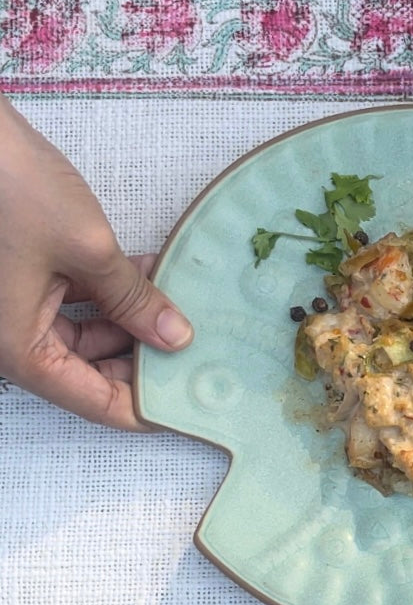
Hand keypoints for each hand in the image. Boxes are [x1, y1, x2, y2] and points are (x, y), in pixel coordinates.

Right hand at [0, 97, 193, 429]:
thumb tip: (175, 337)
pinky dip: (118, 289)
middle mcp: (14, 336)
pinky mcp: (30, 274)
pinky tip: (160, 272)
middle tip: (202, 351)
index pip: (91, 400)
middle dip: (144, 359)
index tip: (187, 409)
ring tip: (189, 307)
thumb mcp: (89, 250)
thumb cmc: (17, 195)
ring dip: (136, 319)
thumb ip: (133, 298)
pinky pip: (80, 297)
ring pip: (89, 331)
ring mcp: (21, 304)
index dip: (141, 409)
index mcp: (19, 348)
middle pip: (89, 369)